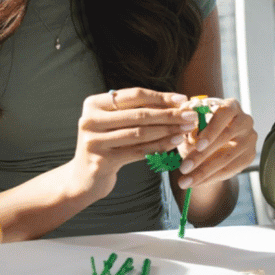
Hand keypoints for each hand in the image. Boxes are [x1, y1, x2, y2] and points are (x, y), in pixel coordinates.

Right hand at [72, 88, 199, 198]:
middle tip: (191, 115)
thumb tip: (178, 103)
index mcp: (94, 103)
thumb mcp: (116, 123)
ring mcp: (94, 141)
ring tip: (186, 129)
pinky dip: (159, 146)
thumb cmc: (108, 145)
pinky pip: (138, 151)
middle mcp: (90, 120)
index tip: (183, 99)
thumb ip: (138, 111)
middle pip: (139, 114)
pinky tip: (174, 143)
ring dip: (167, 130)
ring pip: (140, 133)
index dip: (161, 97)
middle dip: (169, 114)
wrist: (84, 178)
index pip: (134, 95)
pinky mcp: (101, 161)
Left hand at [175, 98, 255, 187]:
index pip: (224, 114)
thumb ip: (187, 122)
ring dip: (204, 172)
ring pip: (227, 158)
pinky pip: (230, 170)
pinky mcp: (249, 156)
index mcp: (231, 106)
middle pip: (225, 138)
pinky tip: (197, 183)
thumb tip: (182, 125)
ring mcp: (249, 139)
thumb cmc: (201, 128)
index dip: (211, 130)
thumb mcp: (191, 123)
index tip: (197, 145)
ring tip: (185, 181)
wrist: (213, 143)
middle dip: (202, 156)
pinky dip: (211, 178)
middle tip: (183, 168)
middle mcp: (244, 121)